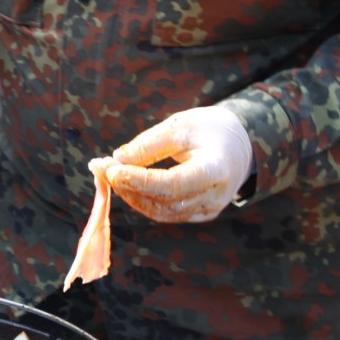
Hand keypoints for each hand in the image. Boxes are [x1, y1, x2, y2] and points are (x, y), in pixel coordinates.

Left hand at [103, 106, 252, 223]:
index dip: (140, 180)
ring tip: (107, 173)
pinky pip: (166, 213)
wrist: (238, 146)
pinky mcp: (199, 214)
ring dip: (131, 195)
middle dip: (129, 186)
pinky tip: (124, 183)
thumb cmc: (210, 129)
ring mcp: (208, 210)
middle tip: (100, 167)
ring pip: (162, 212)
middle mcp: (215, 197)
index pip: (173, 184)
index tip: (110, 169)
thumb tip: (117, 160)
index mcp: (216, 170)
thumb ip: (149, 144)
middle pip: (164, 202)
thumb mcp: (181, 125)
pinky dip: (142, 200)